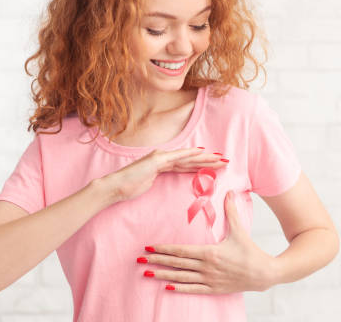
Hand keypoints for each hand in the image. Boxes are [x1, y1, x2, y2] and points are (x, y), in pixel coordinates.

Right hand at [105, 147, 226, 203]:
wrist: (115, 187)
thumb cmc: (129, 188)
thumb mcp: (148, 184)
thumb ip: (158, 180)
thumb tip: (163, 182)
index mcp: (162, 164)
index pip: (186, 165)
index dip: (201, 164)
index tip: (215, 166)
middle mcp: (163, 158)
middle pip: (190, 160)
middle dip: (208, 160)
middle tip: (224, 160)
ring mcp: (160, 157)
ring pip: (187, 157)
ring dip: (204, 158)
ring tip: (219, 158)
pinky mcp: (157, 160)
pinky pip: (177, 157)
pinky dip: (190, 154)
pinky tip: (201, 152)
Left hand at [138, 190, 277, 293]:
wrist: (263, 273)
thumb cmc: (250, 251)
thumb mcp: (239, 230)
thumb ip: (231, 211)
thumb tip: (229, 192)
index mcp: (210, 252)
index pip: (181, 250)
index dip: (163, 248)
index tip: (149, 246)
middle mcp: (206, 267)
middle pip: (176, 263)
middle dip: (156, 260)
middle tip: (139, 259)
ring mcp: (209, 279)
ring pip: (180, 277)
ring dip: (162, 275)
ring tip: (147, 273)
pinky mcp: (213, 288)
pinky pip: (192, 289)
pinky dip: (178, 288)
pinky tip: (166, 287)